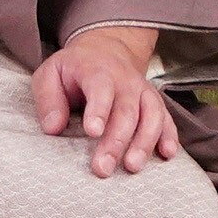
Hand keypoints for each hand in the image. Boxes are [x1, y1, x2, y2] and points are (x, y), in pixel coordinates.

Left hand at [34, 27, 179, 177]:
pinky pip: (166, 119)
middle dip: (116, 140)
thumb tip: (53, 128)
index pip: (101, 88)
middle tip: (103, 168)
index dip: (99, 110)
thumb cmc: (74, 68)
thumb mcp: (50, 73)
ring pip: (151, 115)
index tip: (92, 131)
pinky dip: (169, 136)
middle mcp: (125, 81)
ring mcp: (143, 92)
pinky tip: (167, 154)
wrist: (107, 50)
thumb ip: (48, 98)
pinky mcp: (154, 103)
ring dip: (144, 142)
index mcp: (98, 71)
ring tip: (132, 167)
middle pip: (126, 111)